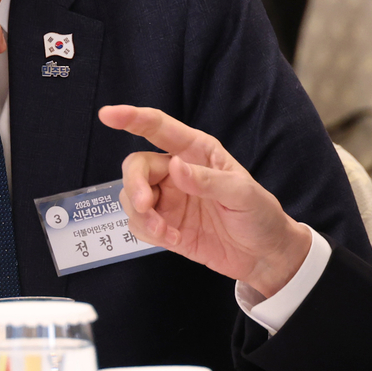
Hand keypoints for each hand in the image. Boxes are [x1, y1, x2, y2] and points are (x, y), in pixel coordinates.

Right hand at [98, 104, 313, 297]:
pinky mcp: (165, 225)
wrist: (264, 255)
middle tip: (144, 205)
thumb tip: (174, 167)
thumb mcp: (241, 193)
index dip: (132, 118)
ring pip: (131, 196)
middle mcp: (177, 171)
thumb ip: (207, 180)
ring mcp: (169, 199)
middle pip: (136, 166)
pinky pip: (138, 223)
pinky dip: (147, 232)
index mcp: (197, 151)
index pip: (159, 128)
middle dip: (133, 185)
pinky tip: (173, 239)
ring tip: (165, 232)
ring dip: (140, 214)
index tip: (108, 115)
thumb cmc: (259, 214)